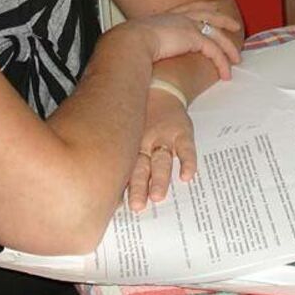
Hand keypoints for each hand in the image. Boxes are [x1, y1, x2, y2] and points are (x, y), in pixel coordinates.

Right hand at [121, 9, 240, 79]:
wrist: (130, 42)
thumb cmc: (129, 44)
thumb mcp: (139, 39)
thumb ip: (146, 42)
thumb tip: (140, 52)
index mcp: (167, 15)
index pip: (190, 8)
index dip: (203, 8)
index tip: (212, 9)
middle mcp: (180, 17)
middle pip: (209, 14)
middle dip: (224, 19)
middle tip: (235, 25)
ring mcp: (188, 26)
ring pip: (217, 35)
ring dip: (229, 48)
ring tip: (236, 59)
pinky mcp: (195, 39)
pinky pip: (215, 51)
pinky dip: (222, 63)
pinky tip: (226, 73)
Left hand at [126, 89, 195, 211]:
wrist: (162, 87)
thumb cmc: (144, 115)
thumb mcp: (130, 128)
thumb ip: (121, 151)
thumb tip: (106, 183)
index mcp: (132, 147)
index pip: (126, 170)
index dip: (122, 187)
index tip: (115, 207)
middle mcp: (146, 145)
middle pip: (142, 169)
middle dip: (139, 188)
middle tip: (138, 206)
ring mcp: (164, 138)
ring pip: (161, 162)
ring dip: (159, 179)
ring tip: (158, 197)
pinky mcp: (181, 133)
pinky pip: (186, 149)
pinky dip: (187, 162)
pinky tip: (187, 176)